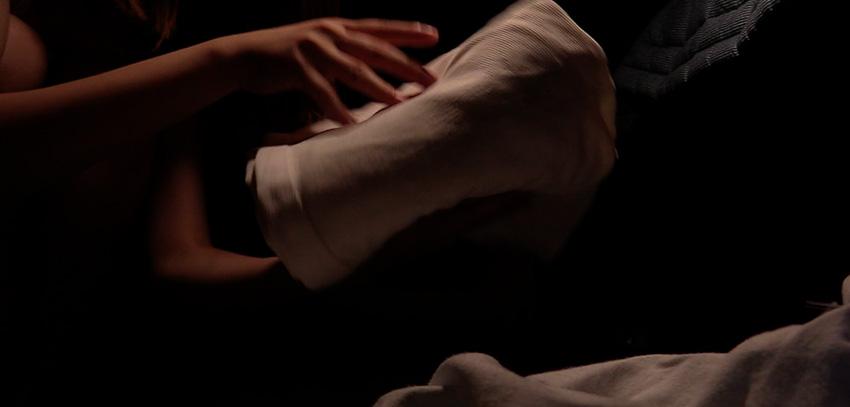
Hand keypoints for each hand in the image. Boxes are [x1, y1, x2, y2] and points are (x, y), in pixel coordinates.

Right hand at [217, 18, 438, 123]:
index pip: (380, 28)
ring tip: (400, 103)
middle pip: (376, 50)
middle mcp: (330, 33)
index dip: (408, 30)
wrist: (243, 54)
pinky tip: (350, 122)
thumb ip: (346, 49)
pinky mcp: (295, 67)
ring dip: (379, 89)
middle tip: (430, 78)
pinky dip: (336, 109)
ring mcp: (313, 49)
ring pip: (354, 70)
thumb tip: (375, 63)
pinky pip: (321, 92)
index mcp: (339, 27)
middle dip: (406, 65)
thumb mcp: (320, 44)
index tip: (434, 34)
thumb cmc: (287, 55)